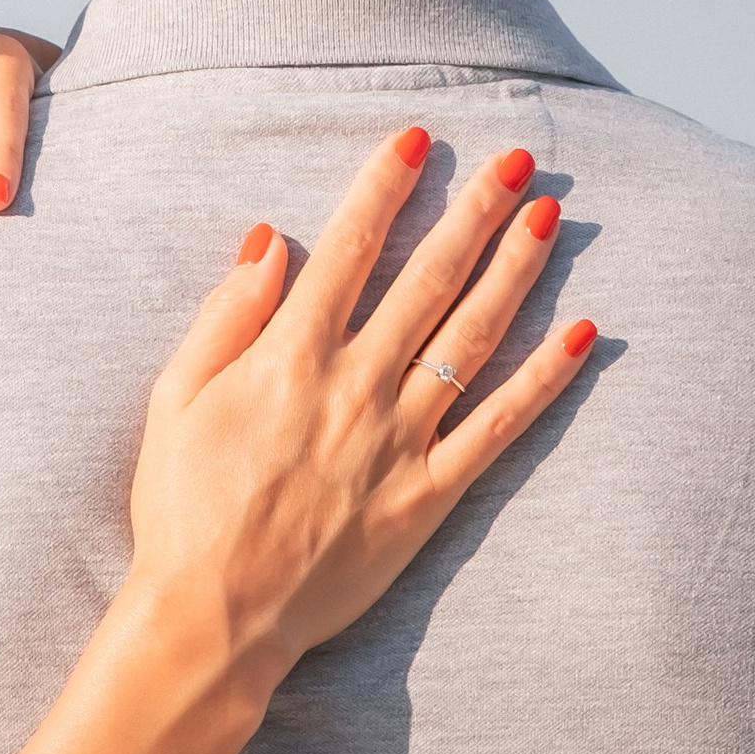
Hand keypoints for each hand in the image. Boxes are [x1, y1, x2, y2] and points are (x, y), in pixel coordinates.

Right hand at [126, 126, 596, 694]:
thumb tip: (271, 240)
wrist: (216, 616)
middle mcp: (357, 384)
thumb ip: (226, 315)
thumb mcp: (174, 398)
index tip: (418, 137)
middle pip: (430, 276)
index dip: (387, 184)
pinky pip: (500, 425)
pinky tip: (580, 332)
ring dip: (516, 267)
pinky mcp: (431, 494)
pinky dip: (544, 377)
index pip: (351, 246)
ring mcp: (401, 439)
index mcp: (291, 355)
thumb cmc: (183, 508)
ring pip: (473, 335)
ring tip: (548, 214)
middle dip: (476, 209)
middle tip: (516, 158)